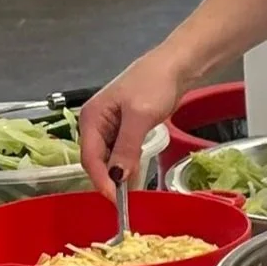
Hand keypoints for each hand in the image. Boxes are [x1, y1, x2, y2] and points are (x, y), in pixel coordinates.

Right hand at [78, 47, 188, 193]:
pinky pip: (122, 152)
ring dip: (119, 173)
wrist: (176, 65)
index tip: (115, 199)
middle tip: (124, 200)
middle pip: (97, 160)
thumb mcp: (140, 116)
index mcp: (91, 117)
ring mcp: (111, 126)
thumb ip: (126, 148)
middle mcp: (96, 123)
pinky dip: (128, 163)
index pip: (89, 157)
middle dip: (109, 179)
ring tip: (132, 191)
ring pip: (110, 158)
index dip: (101, 180)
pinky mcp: (126, 128)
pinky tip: (136, 175)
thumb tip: (117, 177)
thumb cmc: (154, 83)